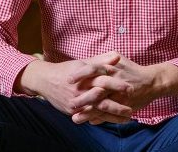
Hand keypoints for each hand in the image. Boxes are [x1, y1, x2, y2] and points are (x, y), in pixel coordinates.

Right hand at [16, 51, 133, 123]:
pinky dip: (101, 118)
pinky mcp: (72, 110)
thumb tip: (117, 57)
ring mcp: (76, 100)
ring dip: (113, 114)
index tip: (131, 88)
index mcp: (85, 75)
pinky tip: (113, 120)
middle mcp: (80, 88)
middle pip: (102, 96)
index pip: (104, 79)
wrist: (45, 80)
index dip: (117, 84)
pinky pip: (89, 116)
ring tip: (128, 116)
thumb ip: (101, 61)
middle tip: (131, 106)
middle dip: (117, 102)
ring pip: (97, 109)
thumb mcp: (84, 63)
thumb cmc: (67, 69)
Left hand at [71, 56, 177, 124]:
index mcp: (112, 68)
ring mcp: (120, 95)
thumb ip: (103, 59)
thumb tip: (87, 60)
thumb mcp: (119, 59)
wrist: (152, 82)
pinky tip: (90, 122)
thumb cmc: (132, 69)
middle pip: (95, 89)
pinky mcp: (124, 106)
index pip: (93, 69)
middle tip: (68, 103)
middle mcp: (115, 81)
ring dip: (88, 112)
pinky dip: (100, 118)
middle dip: (81, 97)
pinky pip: (110, 114)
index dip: (80, 74)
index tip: (68, 79)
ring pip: (101, 105)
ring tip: (74, 118)